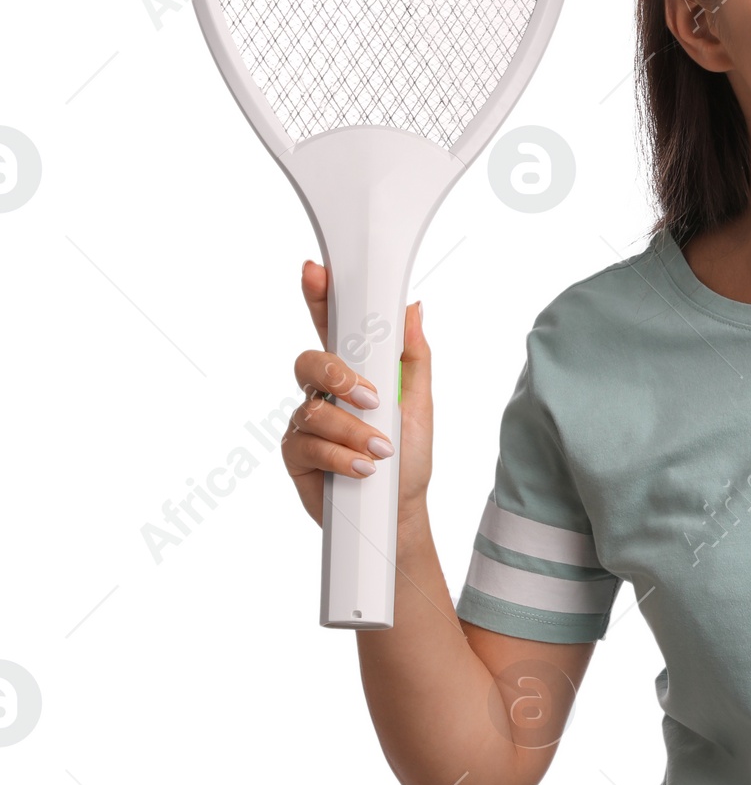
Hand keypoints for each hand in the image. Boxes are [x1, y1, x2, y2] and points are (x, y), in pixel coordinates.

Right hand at [281, 262, 432, 524]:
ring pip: (314, 409)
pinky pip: (308, 444)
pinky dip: (341, 456)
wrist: (398, 513)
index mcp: (354, 372)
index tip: (317, 272)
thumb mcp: (420, 404)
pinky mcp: (296, 453)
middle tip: (370, 398)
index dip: (320, 296)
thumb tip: (413, 309)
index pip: (332, 326)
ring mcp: (307, 422)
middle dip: (339, 375)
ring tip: (381, 451)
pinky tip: (363, 469)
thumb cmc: (408, 458)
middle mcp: (324, 392)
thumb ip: (413, 356)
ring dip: (353, 431)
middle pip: (310, 361)